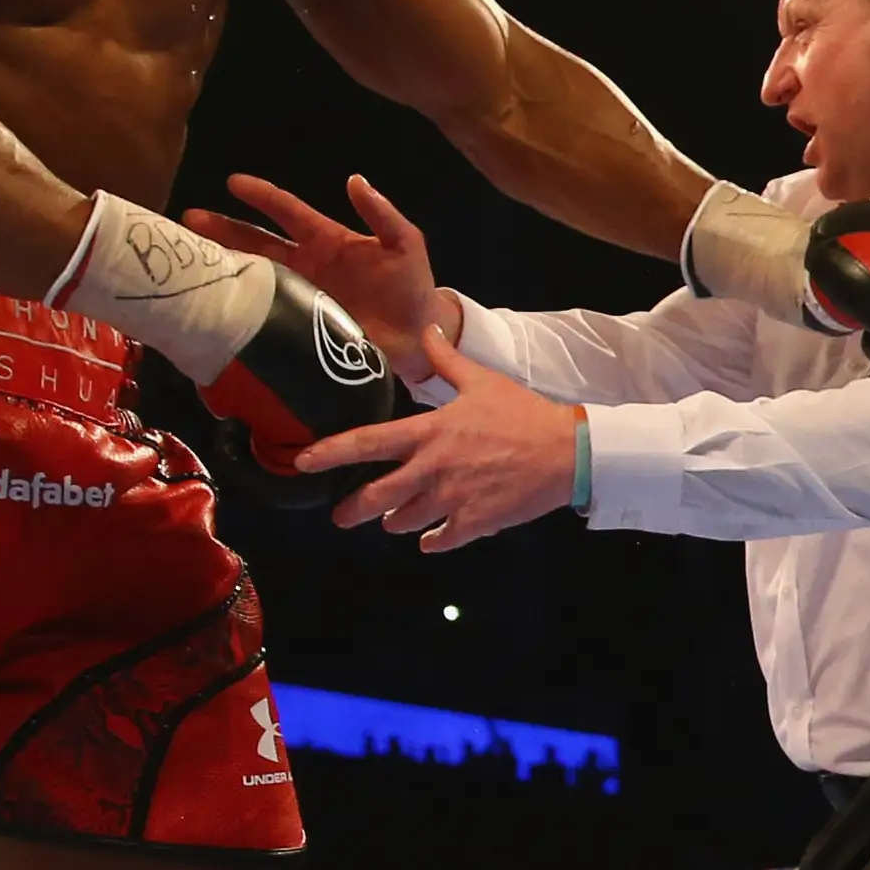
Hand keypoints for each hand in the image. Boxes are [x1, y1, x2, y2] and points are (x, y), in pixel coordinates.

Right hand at [211, 172, 449, 380]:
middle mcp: (305, 265)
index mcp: (326, 239)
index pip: (287, 211)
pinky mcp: (300, 326)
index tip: (233, 182)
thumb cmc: (412, 285)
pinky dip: (242, 309)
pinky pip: (266, 314)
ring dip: (223, 264)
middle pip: (256, 242)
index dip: (262, 195)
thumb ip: (382, 214)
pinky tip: (217, 306)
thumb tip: (354, 180)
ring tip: (191, 257)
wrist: (420, 336)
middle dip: (223, 229)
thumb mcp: (404, 243)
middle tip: (188, 221)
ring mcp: (299, 296)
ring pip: (253, 274)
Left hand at [300, 327, 577, 551]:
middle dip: (353, 509)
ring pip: (406, 521)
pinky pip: (440, 541)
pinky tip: (431, 540)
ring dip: (397, 522)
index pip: (368, 443)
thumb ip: (446, 360)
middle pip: (377, 496)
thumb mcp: (481, 381)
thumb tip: (427, 328)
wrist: (566, 452)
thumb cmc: (523, 414)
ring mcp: (452, 499)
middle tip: (341, 516)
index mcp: (429, 433)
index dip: (331, 453)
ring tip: (396, 521)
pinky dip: (432, 542)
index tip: (303, 462)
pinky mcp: (474, 523)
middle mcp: (432, 469)